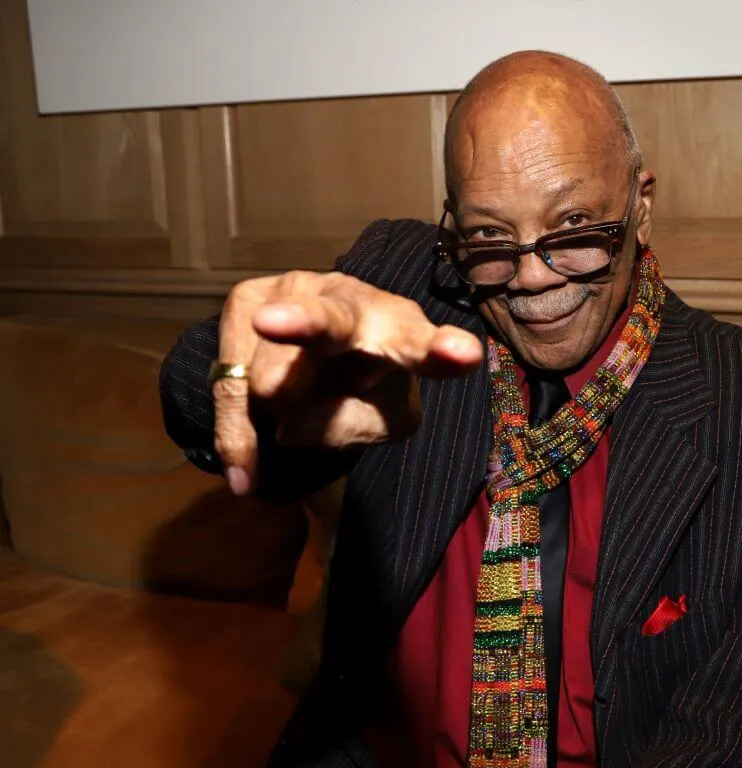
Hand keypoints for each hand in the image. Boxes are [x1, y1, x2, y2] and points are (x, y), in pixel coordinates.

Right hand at [211, 270, 482, 494]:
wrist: (320, 351)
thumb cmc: (368, 386)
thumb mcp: (381, 420)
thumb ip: (350, 427)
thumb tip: (286, 428)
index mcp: (404, 330)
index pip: (424, 344)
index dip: (443, 351)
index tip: (461, 355)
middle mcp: (352, 298)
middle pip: (329, 321)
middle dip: (302, 322)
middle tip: (271, 323)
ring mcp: (295, 289)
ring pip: (270, 383)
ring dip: (278, 412)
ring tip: (297, 401)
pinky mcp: (247, 300)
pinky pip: (230, 383)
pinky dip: (238, 428)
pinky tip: (249, 454)